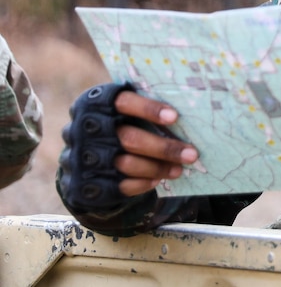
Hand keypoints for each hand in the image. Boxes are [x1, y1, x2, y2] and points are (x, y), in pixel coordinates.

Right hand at [60, 84, 197, 212]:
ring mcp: (82, 156)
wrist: (82, 157)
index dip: (149, 109)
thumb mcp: (122, 109)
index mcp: (95, 102)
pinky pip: (119, 185)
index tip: (175, 117)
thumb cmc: (116, 123)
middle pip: (129, 138)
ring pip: (126, 163)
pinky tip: (157, 179)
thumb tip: (190, 113)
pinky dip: (142, 183)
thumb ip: (144, 108)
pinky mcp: (86, 182)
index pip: (123, 102)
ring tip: (178, 169)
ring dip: (157, 168)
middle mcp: (85, 128)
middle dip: (164, 148)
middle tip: (191, 154)